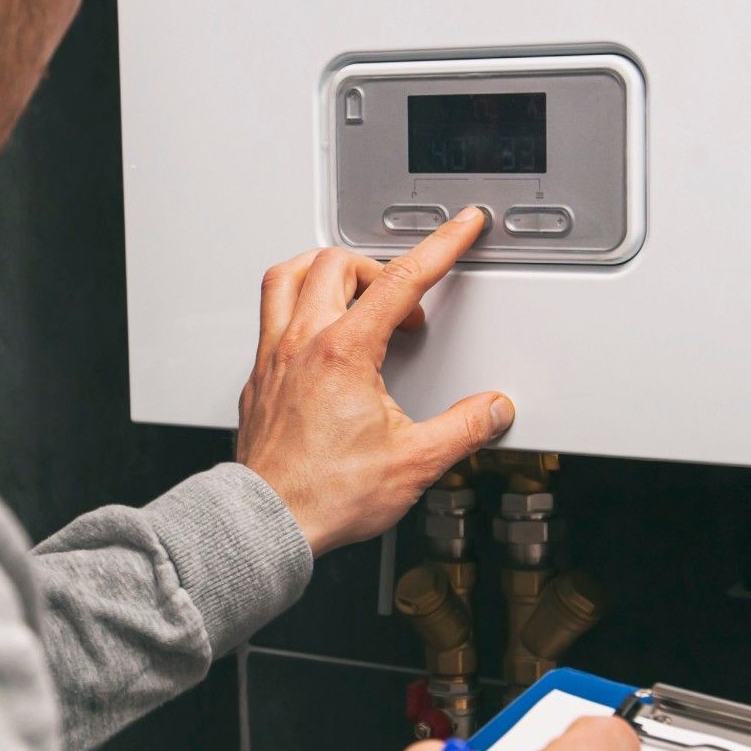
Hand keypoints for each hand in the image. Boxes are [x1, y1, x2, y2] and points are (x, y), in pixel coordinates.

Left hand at [236, 208, 514, 555]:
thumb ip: (463, 428)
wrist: (267, 523)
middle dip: (381, 268)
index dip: (440, 246)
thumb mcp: (414, 463)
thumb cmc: (324, 495)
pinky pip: (270, 315)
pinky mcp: (258, 378)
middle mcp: (303, 344)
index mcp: (344, 353)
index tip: (461, 227)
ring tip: (354, 289)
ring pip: (289, 276)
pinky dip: (297, 304)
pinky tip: (316, 331)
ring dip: (325, 270)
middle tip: (407, 302)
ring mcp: (273, 357)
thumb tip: (492, 410)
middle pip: (338, 264)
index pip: (401, 279)